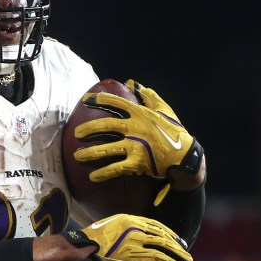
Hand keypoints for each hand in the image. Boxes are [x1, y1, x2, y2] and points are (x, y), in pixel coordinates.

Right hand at [63, 213, 192, 260]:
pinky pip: (155, 258)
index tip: (177, 240)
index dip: (168, 233)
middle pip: (161, 235)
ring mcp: (135, 240)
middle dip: (176, 244)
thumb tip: (136, 247)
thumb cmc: (92, 242)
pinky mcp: (133, 254)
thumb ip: (125, 235)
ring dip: (176, 255)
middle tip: (186, 251)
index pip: (155, 225)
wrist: (82, 248)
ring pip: (162, 247)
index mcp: (129, 220)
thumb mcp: (110, 229)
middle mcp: (134, 228)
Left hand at [72, 80, 202, 182]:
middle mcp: (136, 128)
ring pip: (107, 149)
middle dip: (88, 129)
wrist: (184, 156)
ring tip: (77, 156)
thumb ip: (148, 95)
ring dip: (89, 153)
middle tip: (76, 133)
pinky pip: (116, 169)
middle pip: (106, 126)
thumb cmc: (173, 130)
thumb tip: (132, 83)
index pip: (117, 103)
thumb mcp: (163, 109)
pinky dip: (103, 173)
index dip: (100, 100)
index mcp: (141, 114)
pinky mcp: (137, 163)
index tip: (86, 100)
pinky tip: (92, 177)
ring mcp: (135, 146)